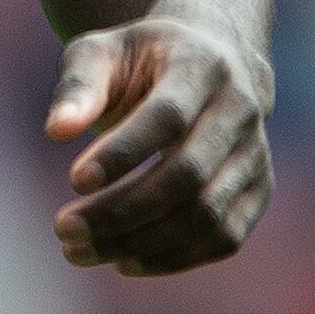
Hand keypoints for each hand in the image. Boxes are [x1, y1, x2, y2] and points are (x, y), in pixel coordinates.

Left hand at [45, 14, 271, 274]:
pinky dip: (174, 258)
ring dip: (142, 242)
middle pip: (188, 175)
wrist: (208, 58)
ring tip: (79, 250)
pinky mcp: (258, 191)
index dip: (123, 152)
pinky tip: (123, 261)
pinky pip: (224, 239)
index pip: (167, 117)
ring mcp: (256, 155)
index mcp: (202, 66)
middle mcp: (240, 111)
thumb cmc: (139, 58)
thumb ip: (78, 87)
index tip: (74, 181)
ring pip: (207, 215)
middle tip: (64, 228)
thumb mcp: (101, 52)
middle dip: (123, 209)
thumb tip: (56, 131)